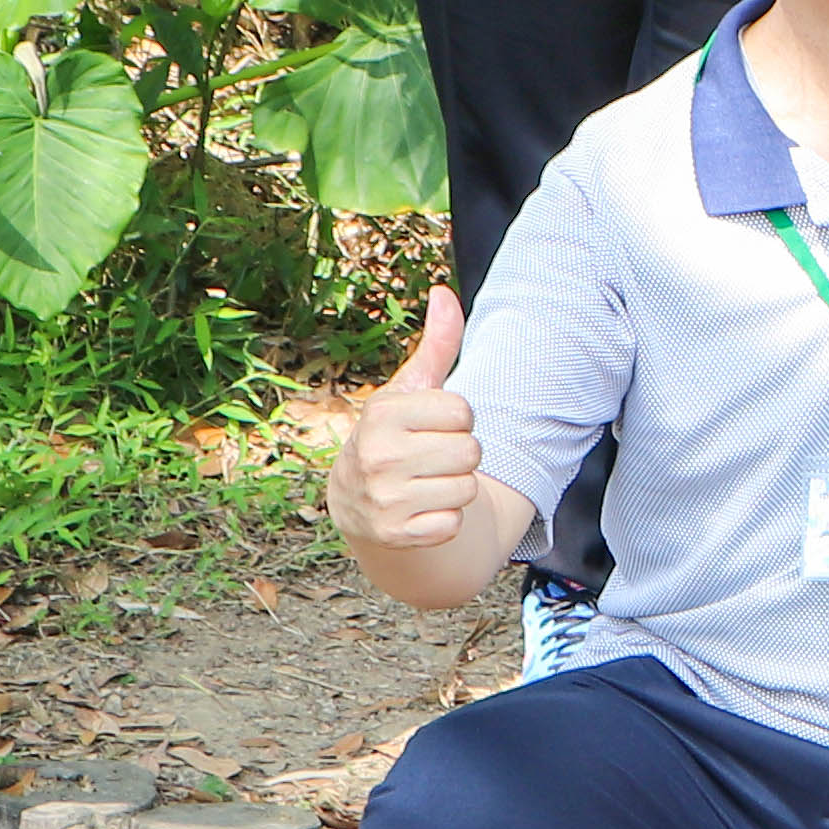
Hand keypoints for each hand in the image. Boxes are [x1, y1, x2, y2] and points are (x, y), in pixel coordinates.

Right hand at [326, 288, 483, 558]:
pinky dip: (444, 521)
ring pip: (468, 489)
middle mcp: (377, 456)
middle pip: (471, 451)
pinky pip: (454, 523)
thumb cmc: (395, 436)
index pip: (462, 411)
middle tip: (430, 458)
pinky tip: (420, 511)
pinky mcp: (395, 536)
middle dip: (460, 455)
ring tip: (424, 483)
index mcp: (382, 414)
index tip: (432, 426)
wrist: (357, 504)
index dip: (456, 419)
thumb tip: (444, 293)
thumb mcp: (410, 391)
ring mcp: (384, 500)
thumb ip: (436, 345)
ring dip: (455, 488)